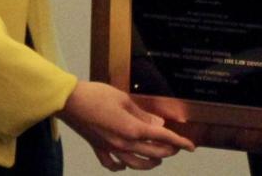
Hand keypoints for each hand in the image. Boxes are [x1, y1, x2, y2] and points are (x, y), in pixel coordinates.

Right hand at [58, 80, 194, 170]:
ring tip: (157, 159)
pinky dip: (121, 166)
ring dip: (150, 163)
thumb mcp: (124, 100)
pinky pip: (112, 164)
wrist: (69, 101)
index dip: (180, 142)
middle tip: (176, 146)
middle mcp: (124, 143)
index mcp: (132, 129)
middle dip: (168, 151)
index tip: (191, 146)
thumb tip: (158, 123)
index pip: (163, 138)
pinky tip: (125, 164)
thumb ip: (142, 114)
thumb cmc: (96, 95)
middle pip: (153, 153)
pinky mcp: (98, 148)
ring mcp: (111, 148)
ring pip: (136, 164)